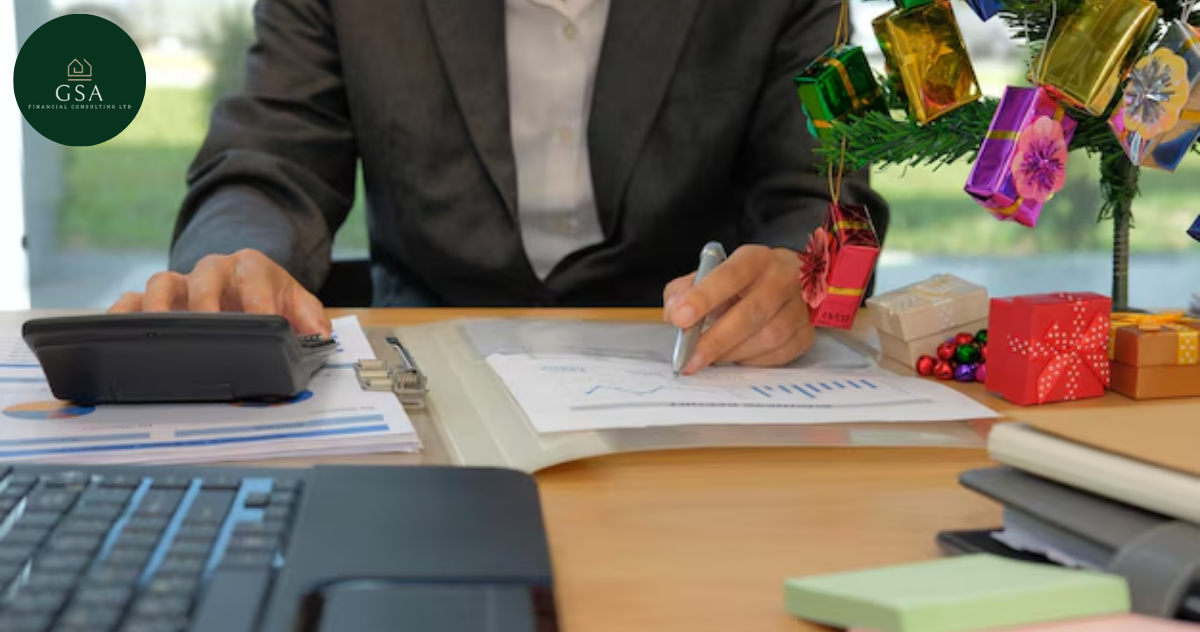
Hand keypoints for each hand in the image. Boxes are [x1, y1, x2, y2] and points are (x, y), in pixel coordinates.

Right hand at [109, 249, 331, 336]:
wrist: (246, 284)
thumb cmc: (271, 297)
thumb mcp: (297, 304)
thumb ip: (311, 319)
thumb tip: (321, 337)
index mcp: (251, 267)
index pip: (255, 278)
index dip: (259, 299)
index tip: (263, 322)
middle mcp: (213, 270)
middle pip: (205, 276)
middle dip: (206, 301)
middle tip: (208, 325)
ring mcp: (182, 284)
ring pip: (162, 282)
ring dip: (159, 304)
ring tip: (159, 326)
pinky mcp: (155, 300)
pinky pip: (132, 301)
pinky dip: (122, 313)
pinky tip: (115, 330)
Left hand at [663, 245, 813, 373]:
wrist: (791, 284)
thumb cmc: (743, 283)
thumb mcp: (711, 275)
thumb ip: (684, 290)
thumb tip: (673, 313)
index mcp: (754, 259)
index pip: (728, 276)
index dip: (703, 297)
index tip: (679, 318)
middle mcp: (782, 279)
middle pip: (751, 312)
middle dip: (716, 340)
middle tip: (690, 359)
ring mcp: (799, 307)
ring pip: (767, 337)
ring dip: (733, 353)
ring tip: (711, 357)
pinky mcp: (806, 332)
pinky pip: (779, 354)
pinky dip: (753, 360)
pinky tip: (739, 356)